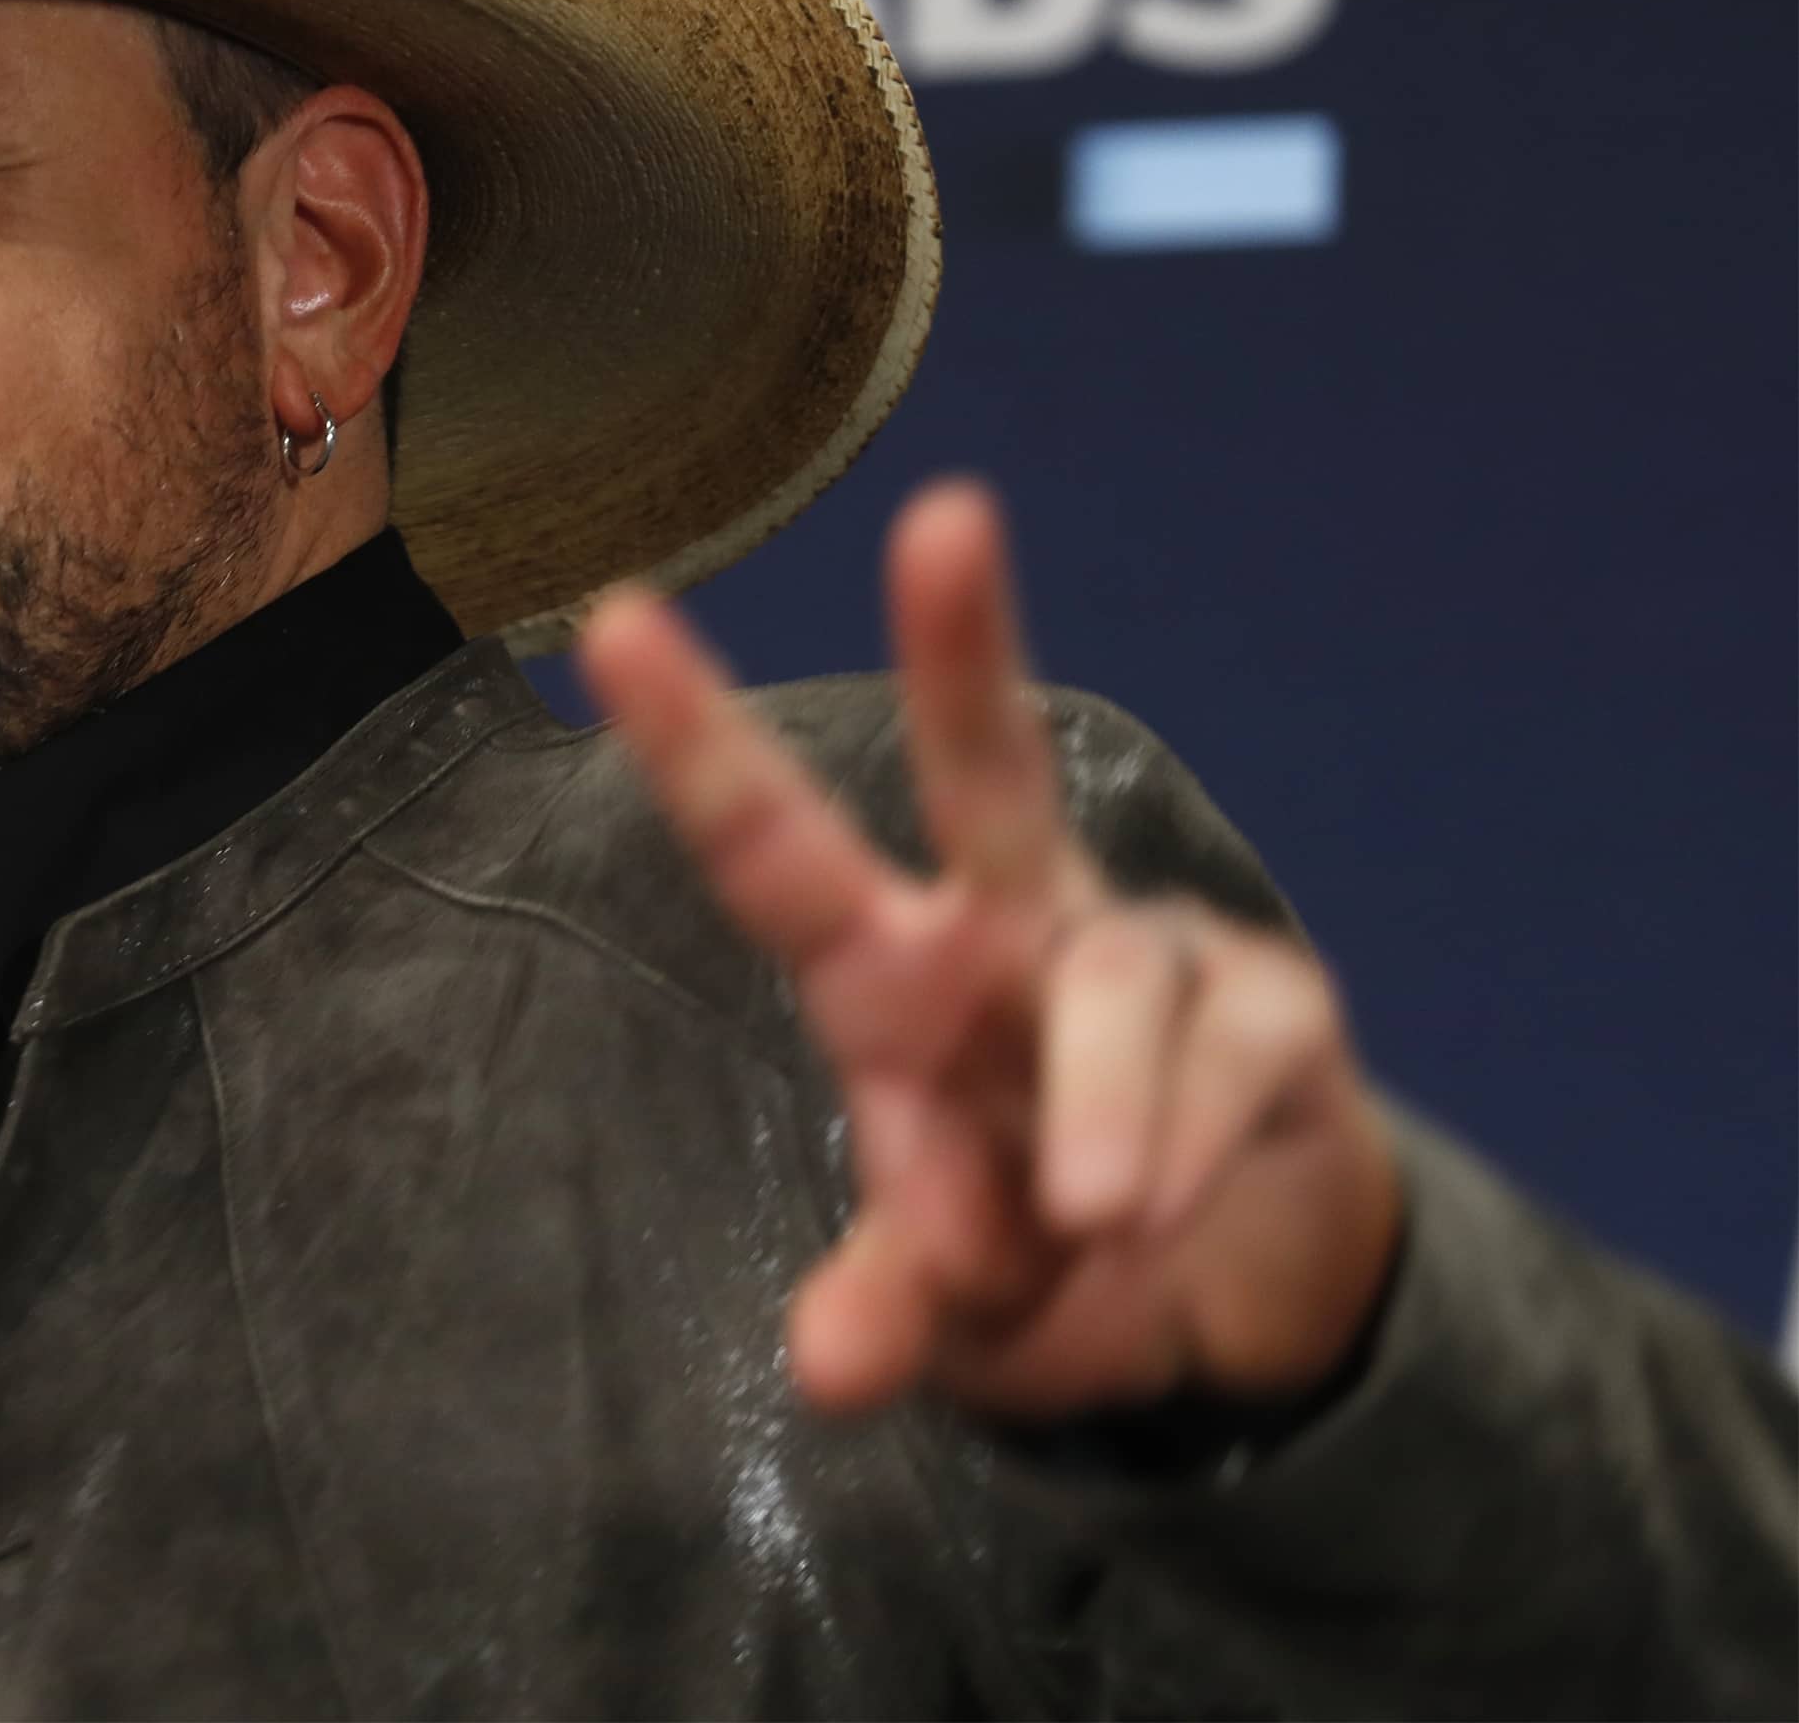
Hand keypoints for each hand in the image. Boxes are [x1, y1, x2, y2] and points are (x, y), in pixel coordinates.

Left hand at [577, 479, 1400, 1422]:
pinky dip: (1187, 1149)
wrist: (1225, 1299)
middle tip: (945, 519)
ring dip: (1098, 1117)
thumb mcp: (948, 1307)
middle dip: (965, 640)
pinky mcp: (1273, 1003)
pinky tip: (1156, 1217)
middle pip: (985, 764)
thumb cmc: (1033, 1255)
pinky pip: (1227, 1058)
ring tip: (1090, 1224)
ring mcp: (1145, 948)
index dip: (691, 738)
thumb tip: (833, 1368)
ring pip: (1116, 987)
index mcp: (887, 976)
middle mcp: (1008, 923)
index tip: (614, 616)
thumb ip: (893, 1310)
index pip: (773, 848)